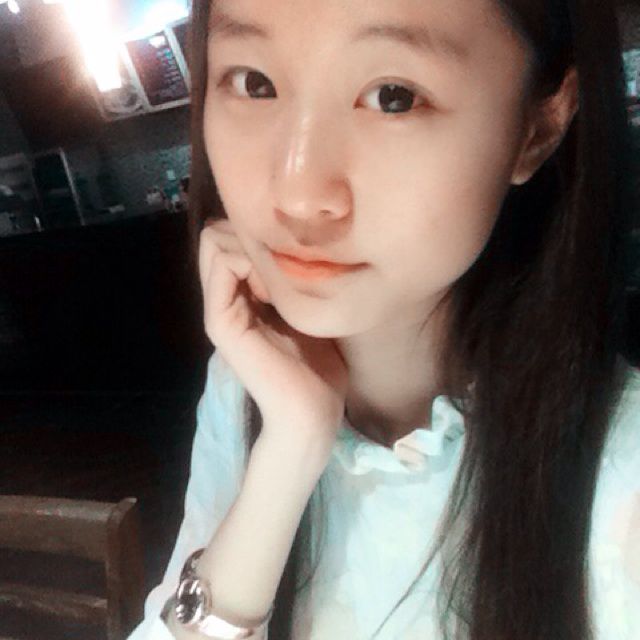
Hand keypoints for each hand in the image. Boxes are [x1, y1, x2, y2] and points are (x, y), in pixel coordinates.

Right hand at [199, 218, 348, 452]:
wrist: (313, 410)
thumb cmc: (320, 367)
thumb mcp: (308, 311)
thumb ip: (292, 281)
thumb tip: (296, 244)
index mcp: (243, 297)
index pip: (229, 238)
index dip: (257, 232)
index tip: (292, 256)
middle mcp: (226, 299)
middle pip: (217, 234)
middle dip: (252, 232)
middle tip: (286, 262)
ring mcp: (219, 309)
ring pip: (215, 241)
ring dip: (252, 245)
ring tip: (282, 275)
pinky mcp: (221, 322)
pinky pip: (223, 264)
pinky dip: (251, 260)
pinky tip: (277, 285)